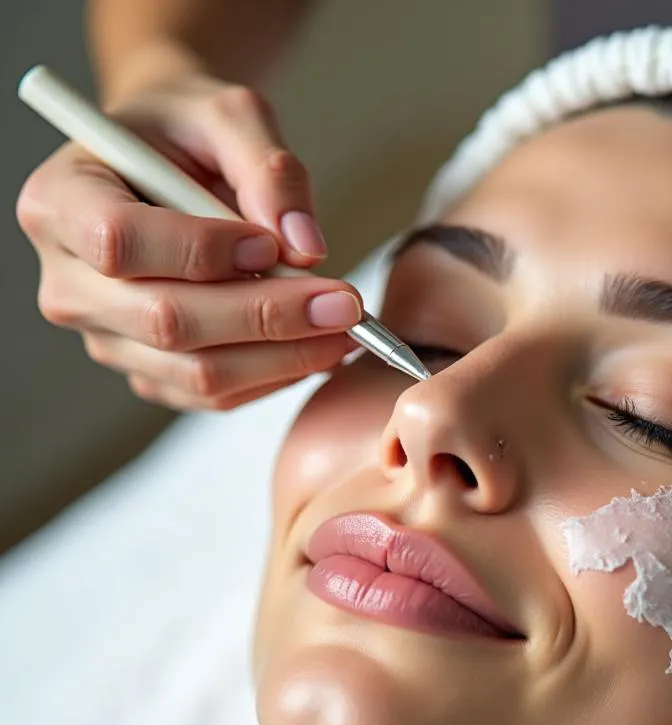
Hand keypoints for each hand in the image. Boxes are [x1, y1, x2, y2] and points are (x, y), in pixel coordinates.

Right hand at [16, 67, 362, 410]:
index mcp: (61, 202)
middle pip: (168, 321)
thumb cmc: (188, 134)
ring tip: (345, 328)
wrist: (170, 168)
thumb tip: (306, 249)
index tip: (273, 246)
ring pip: (198, 373)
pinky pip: (215, 397)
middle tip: (346, 304)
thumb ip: (269, 168)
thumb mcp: (227, 116)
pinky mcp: (148, 375)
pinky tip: (317, 347)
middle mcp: (69, 283)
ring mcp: (107, 338)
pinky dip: (275, 377)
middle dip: (268, 317)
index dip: (203, 250)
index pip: (122, 242)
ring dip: (284, 357)